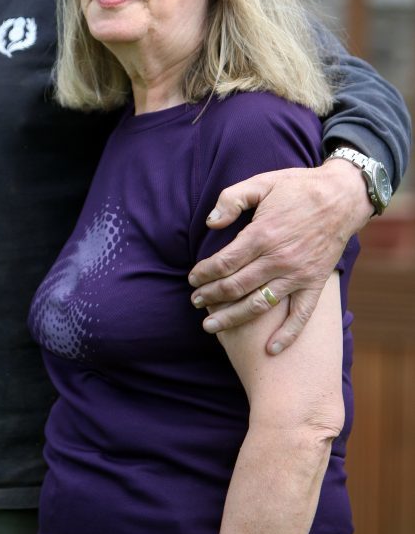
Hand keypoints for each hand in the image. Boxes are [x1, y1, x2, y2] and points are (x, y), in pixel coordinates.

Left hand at [188, 159, 373, 353]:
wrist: (341, 197)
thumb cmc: (298, 188)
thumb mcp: (261, 183)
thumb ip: (232, 199)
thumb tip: (210, 223)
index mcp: (262, 234)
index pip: (224, 262)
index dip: (204, 274)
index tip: (192, 279)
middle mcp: (278, 259)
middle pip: (236, 287)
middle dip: (211, 297)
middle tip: (194, 302)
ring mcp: (298, 275)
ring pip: (259, 305)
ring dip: (233, 318)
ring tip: (210, 325)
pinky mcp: (315, 284)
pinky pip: (301, 315)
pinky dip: (287, 335)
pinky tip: (270, 350)